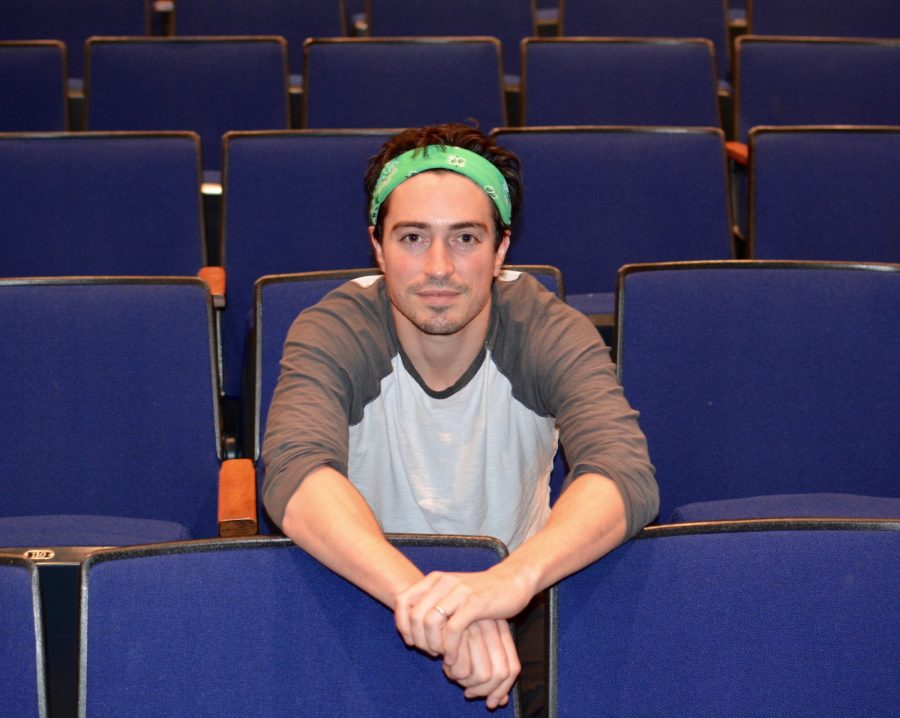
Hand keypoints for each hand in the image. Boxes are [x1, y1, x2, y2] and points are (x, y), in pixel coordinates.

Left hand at [395, 568, 534, 663]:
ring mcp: (459, 591)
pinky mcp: (475, 604)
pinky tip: (453, 658)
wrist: (512, 581)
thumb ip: (431, 604)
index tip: (412, 642)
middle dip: (418, 640)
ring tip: (442, 655)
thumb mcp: (451, 593)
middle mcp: (443, 582)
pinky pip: (452, 630)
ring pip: (430, 622)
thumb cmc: (480, 593)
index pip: (402, 601)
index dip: (402, 626)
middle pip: (414, 616)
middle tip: (430, 653)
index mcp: (434, 579)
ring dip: (432, 645)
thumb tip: (408, 626)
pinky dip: (449, 648)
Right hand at [442, 618, 519, 708]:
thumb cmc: (455, 619)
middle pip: (500, 675)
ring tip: (454, 673)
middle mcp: (493, 628)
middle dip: (483, 692)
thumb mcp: (476, 639)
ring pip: (483, 675)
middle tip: (468, 691)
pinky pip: (462, 667)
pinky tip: (445, 664)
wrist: (434, 588)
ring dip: (467, 682)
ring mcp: (477, 627)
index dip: (502, 690)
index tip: (491, 702)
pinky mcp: (458, 629)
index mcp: (501, 629)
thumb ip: (492, 668)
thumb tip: (501, 702)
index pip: (512, 669)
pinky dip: (454, 672)